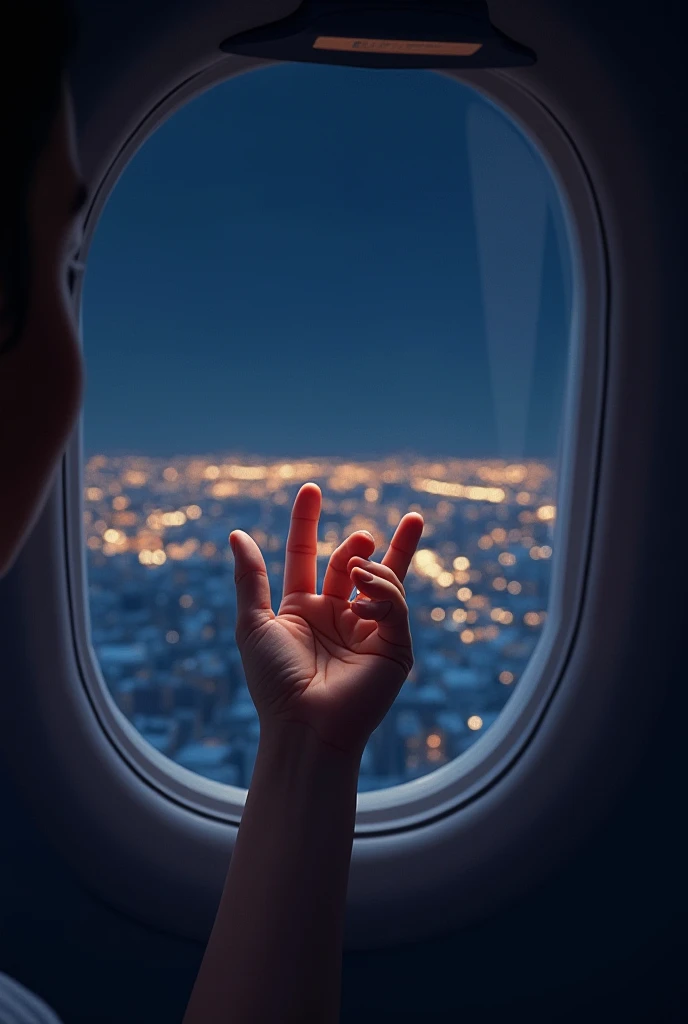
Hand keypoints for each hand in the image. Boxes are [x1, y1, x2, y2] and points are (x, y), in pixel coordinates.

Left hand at [229, 482, 423, 757]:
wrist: (306, 727)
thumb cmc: (274, 683)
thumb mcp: (254, 624)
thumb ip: (250, 577)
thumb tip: (235, 533)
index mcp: (303, 609)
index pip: (308, 555)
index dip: (307, 522)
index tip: (311, 488)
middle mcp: (337, 615)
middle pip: (355, 563)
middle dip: (360, 544)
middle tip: (360, 540)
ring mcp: (369, 630)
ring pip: (383, 579)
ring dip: (373, 567)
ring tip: (358, 571)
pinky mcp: (395, 646)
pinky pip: (396, 605)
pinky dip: (383, 593)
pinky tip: (363, 598)